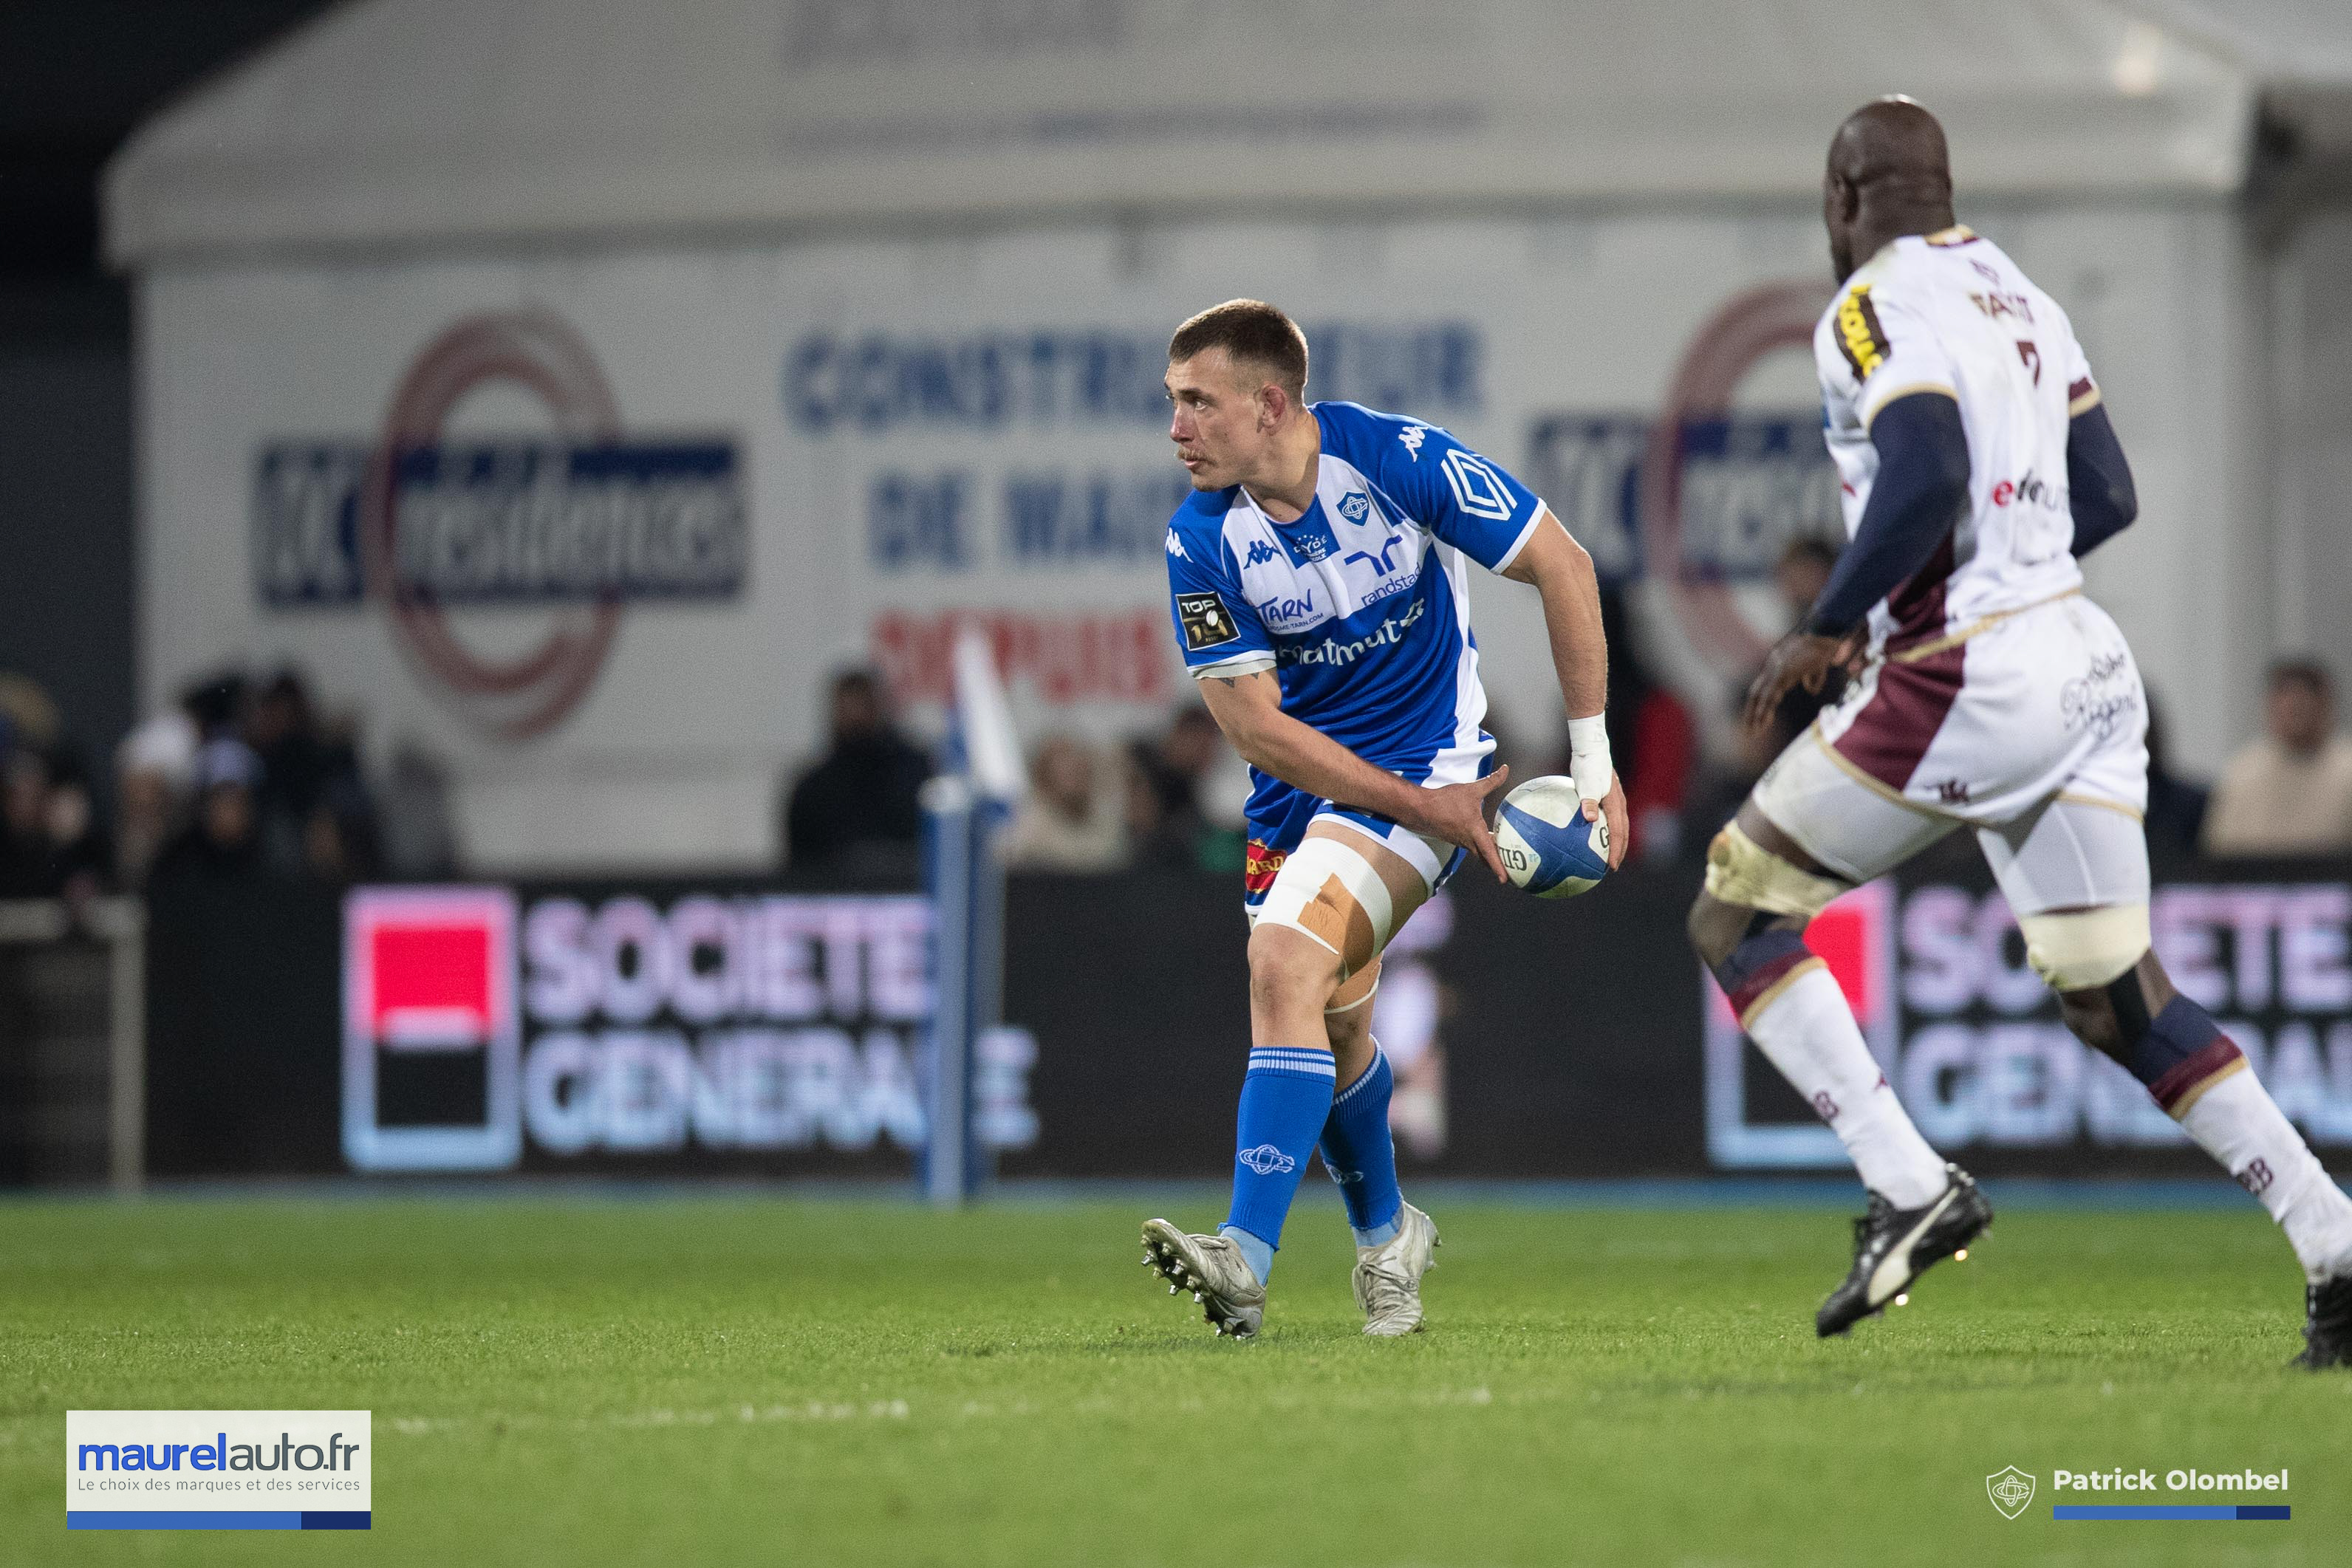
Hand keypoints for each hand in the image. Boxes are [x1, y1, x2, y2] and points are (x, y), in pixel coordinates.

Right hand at [1406, 765, 1512, 882]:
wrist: (1421, 808)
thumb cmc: (1446, 800)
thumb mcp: (1471, 789)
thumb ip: (1491, 781)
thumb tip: (1505, 770)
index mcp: (1474, 831)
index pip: (1489, 853)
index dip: (1498, 867)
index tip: (1505, 880)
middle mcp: (1468, 841)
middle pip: (1485, 858)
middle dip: (1497, 866)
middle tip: (1510, 873)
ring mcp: (1460, 841)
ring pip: (1478, 852)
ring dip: (1489, 856)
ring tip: (1504, 856)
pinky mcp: (1454, 838)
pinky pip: (1471, 846)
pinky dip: (1480, 848)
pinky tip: (1485, 840)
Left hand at [1581, 771, 1628, 871]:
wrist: (1592, 748)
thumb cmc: (1587, 765)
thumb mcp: (1585, 783)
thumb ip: (1588, 801)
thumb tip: (1590, 820)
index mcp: (1615, 804)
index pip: (1618, 833)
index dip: (1616, 850)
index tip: (1612, 866)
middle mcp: (1619, 804)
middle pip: (1623, 832)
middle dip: (1619, 850)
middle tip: (1613, 866)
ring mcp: (1616, 800)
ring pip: (1619, 825)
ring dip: (1615, 841)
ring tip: (1607, 854)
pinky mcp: (1608, 796)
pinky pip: (1609, 817)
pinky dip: (1606, 829)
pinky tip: (1592, 833)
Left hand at [1743, 629, 1863, 736]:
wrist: (1827, 633)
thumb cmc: (1824, 646)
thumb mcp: (1817, 666)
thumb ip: (1813, 678)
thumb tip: (1810, 691)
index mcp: (1779, 663)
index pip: (1763, 686)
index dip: (1759, 703)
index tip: (1757, 718)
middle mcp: (1772, 665)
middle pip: (1756, 692)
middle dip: (1751, 711)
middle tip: (1748, 729)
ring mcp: (1775, 668)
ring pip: (1759, 695)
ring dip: (1755, 715)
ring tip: (1752, 732)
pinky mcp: (1782, 672)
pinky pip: (1769, 695)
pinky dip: (1764, 710)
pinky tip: (1761, 722)